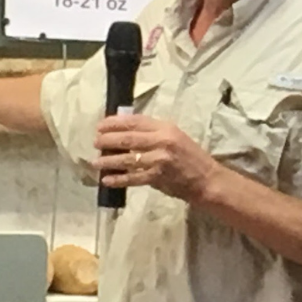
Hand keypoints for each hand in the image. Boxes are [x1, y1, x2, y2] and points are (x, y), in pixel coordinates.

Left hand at [92, 114, 221, 202]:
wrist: (206, 179)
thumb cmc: (190, 156)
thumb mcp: (175, 136)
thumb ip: (152, 133)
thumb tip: (125, 131)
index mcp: (165, 128)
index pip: (135, 121)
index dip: (115, 123)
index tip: (101, 125)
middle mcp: (161, 142)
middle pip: (128, 138)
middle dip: (108, 140)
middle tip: (95, 142)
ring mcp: (159, 160)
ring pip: (127, 158)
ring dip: (108, 160)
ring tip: (95, 162)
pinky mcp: (157, 178)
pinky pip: (133, 178)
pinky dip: (118, 179)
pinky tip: (107, 180)